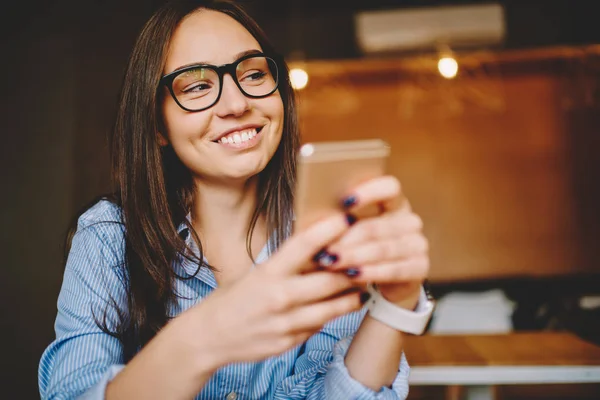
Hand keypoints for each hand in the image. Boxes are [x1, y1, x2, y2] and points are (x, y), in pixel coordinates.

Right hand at [174, 213, 363, 368]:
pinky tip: (340, 306)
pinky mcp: (289, 342)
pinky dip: (331, 314)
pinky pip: (319, 326)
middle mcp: (278, 297)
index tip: (349, 218)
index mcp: (267, 273)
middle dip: (353, 269)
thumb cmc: (234, 298)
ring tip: (363, 285)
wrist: (209, 337)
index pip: (302, 246)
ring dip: (352, 296)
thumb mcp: (256, 274)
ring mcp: (285, 323)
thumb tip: (321, 246)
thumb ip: (287, 264)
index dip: (328, 230)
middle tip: (370, 257)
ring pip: (332, 308)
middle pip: (329, 280)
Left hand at [318, 176, 428, 308]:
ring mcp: (418, 243)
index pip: (390, 187)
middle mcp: (410, 220)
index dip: (369, 191)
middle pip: (379, 225)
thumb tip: (314, 212)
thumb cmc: (359, 247)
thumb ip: (339, 218)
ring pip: (384, 248)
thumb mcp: (350, 231)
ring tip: (332, 262)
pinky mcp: (421, 267)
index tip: (344, 200)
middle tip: (326, 247)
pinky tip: (352, 276)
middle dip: (349, 237)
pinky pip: (394, 270)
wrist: (386, 281)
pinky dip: (371, 273)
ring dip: (355, 256)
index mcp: (394, 202)